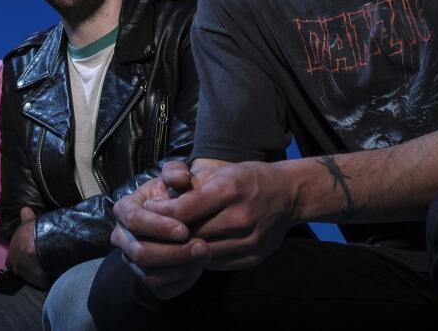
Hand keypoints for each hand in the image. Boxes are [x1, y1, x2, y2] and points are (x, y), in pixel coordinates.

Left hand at [8, 207, 47, 288]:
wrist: (38, 246)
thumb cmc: (31, 233)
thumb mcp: (28, 223)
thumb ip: (25, 218)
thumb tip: (25, 209)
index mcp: (12, 253)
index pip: (12, 258)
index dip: (18, 256)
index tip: (25, 254)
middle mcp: (15, 266)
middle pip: (20, 269)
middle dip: (27, 266)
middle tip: (36, 262)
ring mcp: (25, 276)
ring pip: (30, 276)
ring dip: (36, 273)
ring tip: (45, 268)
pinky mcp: (37, 282)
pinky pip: (42, 282)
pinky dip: (46, 279)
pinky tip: (51, 275)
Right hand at [110, 161, 208, 299]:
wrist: (185, 218)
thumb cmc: (179, 195)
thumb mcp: (179, 178)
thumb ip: (177, 172)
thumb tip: (179, 179)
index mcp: (124, 210)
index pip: (133, 220)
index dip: (158, 227)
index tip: (185, 229)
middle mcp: (122, 237)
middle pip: (140, 252)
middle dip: (173, 252)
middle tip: (203, 246)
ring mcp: (132, 260)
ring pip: (149, 274)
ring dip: (179, 268)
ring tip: (204, 256)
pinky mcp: (146, 278)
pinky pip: (160, 288)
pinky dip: (181, 282)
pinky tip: (197, 268)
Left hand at [147, 160, 296, 270]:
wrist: (289, 194)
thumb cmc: (247, 179)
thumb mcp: (219, 172)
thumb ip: (189, 187)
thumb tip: (157, 204)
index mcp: (229, 190)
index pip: (183, 210)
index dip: (161, 214)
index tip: (148, 211)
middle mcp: (240, 217)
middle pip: (191, 234)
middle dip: (167, 235)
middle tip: (150, 232)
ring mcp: (249, 241)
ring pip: (202, 253)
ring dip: (182, 249)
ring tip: (167, 243)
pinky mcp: (253, 257)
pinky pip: (217, 264)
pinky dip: (201, 258)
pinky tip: (191, 250)